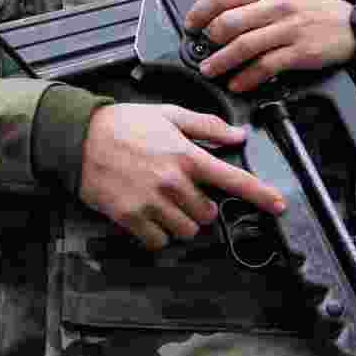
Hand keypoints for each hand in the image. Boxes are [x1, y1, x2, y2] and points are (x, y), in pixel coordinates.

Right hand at [79, 103, 286, 249]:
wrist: (77, 137)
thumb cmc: (125, 124)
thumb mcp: (169, 115)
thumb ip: (206, 126)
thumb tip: (238, 134)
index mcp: (187, 156)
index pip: (233, 179)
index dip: (260, 194)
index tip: (279, 204)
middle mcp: (173, 181)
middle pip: (208, 213)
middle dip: (201, 207)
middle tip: (182, 193)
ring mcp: (152, 201)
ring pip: (187, 230)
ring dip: (181, 223)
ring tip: (164, 204)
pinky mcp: (130, 216)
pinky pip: (159, 241)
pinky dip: (158, 235)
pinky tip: (149, 217)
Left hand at [185, 0, 355, 92]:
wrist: (350, 26)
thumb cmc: (309, 6)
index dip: (200, 11)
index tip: (191, 24)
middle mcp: (277, 6)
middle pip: (231, 22)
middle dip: (211, 40)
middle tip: (202, 50)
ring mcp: (289, 29)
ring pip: (246, 46)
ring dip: (223, 62)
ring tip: (210, 70)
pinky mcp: (300, 52)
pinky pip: (266, 66)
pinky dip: (247, 77)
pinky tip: (237, 83)